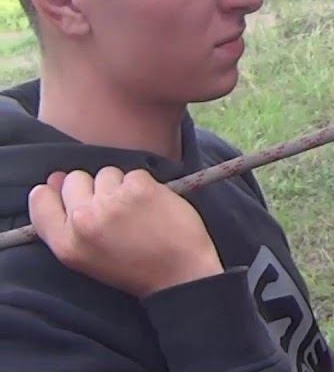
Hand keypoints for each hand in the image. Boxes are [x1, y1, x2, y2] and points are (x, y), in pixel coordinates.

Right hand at [28, 167, 223, 297]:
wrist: (179, 274)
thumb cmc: (135, 267)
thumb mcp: (87, 257)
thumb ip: (67, 223)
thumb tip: (54, 180)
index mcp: (66, 244)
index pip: (40, 200)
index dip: (53, 191)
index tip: (68, 193)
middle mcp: (83, 220)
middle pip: (74, 179)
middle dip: (93, 188)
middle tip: (114, 209)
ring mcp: (111, 202)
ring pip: (106, 173)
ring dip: (120, 186)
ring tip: (135, 210)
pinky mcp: (139, 188)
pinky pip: (133, 173)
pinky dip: (144, 186)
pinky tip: (152, 205)